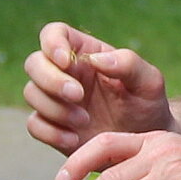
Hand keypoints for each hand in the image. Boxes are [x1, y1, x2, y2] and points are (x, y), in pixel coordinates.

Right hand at [25, 24, 172, 153]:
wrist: (144, 146)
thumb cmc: (148, 106)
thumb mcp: (149, 82)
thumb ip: (129, 64)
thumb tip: (96, 60)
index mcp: (85, 53)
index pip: (54, 33)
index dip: (52, 43)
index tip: (67, 62)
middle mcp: (65, 73)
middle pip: (34, 63)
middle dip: (51, 80)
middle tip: (79, 96)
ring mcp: (56, 100)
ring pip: (31, 93)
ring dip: (55, 108)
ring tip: (85, 121)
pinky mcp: (52, 127)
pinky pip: (34, 124)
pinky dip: (50, 132)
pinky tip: (74, 139)